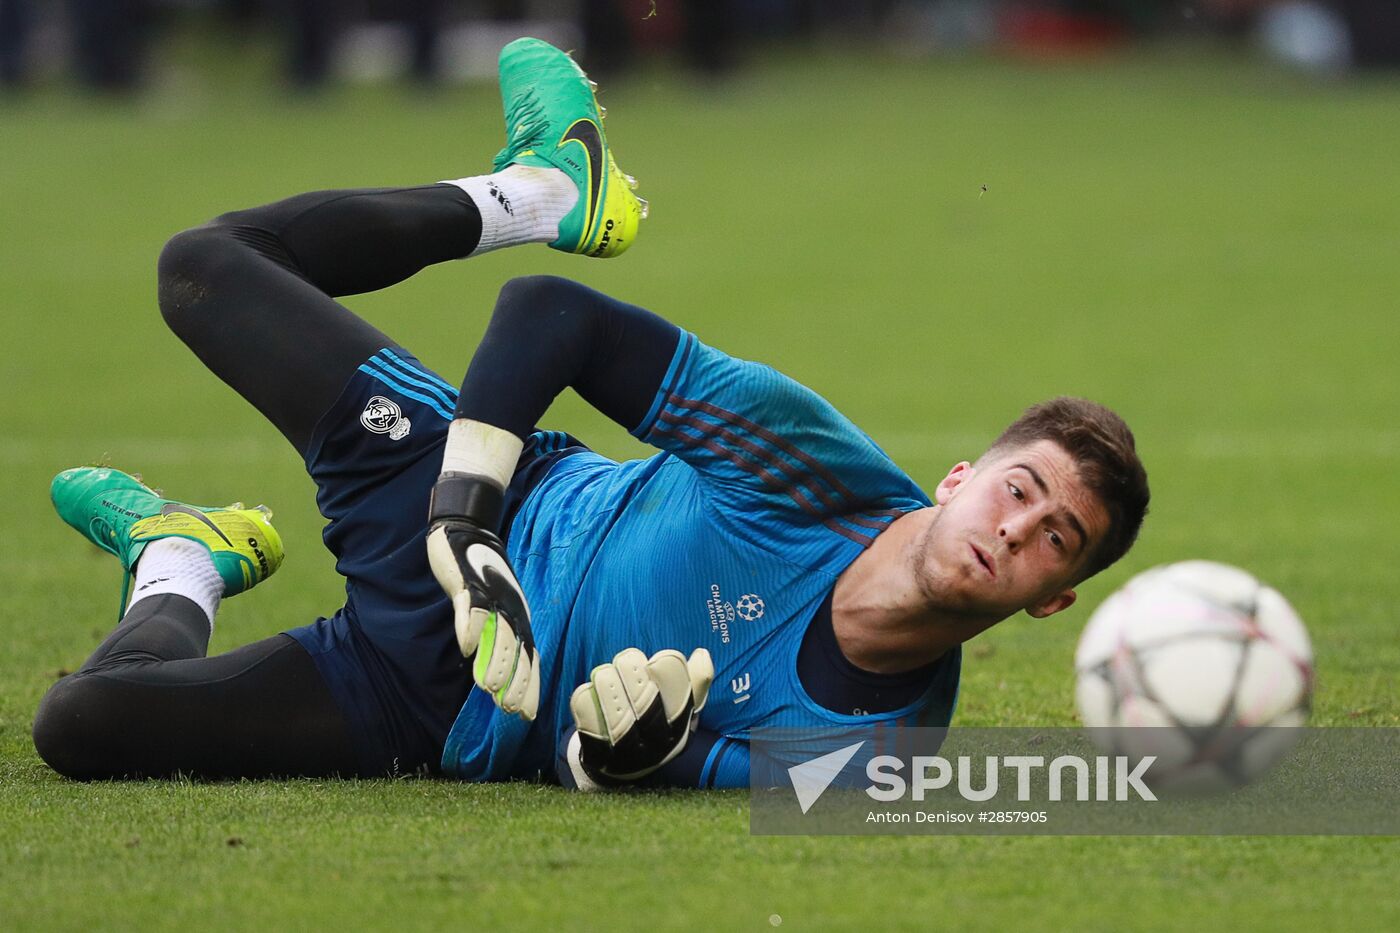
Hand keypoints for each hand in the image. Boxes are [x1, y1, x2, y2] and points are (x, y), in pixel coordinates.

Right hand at [427, 513, 539, 720]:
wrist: (469, 530)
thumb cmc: (484, 576)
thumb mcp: (498, 609)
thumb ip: (500, 638)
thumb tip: (501, 677)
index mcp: (519, 619)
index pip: (529, 658)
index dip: (528, 687)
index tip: (526, 715)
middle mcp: (510, 610)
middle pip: (516, 650)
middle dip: (514, 681)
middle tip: (509, 709)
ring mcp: (490, 596)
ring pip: (496, 633)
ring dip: (493, 660)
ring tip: (487, 687)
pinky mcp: (468, 583)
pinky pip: (471, 606)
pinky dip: (470, 626)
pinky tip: (466, 647)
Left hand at [565, 647, 713, 787]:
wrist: (623, 765)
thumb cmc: (655, 722)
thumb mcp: (679, 705)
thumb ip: (694, 680)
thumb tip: (701, 654)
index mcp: (681, 730)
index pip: (682, 700)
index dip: (669, 675)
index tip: (656, 661)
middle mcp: (657, 747)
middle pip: (648, 709)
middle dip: (636, 676)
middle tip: (626, 659)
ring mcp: (628, 757)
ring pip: (619, 722)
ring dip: (609, 690)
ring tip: (603, 673)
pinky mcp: (599, 760)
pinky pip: (591, 733)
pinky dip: (587, 708)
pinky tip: (587, 691)